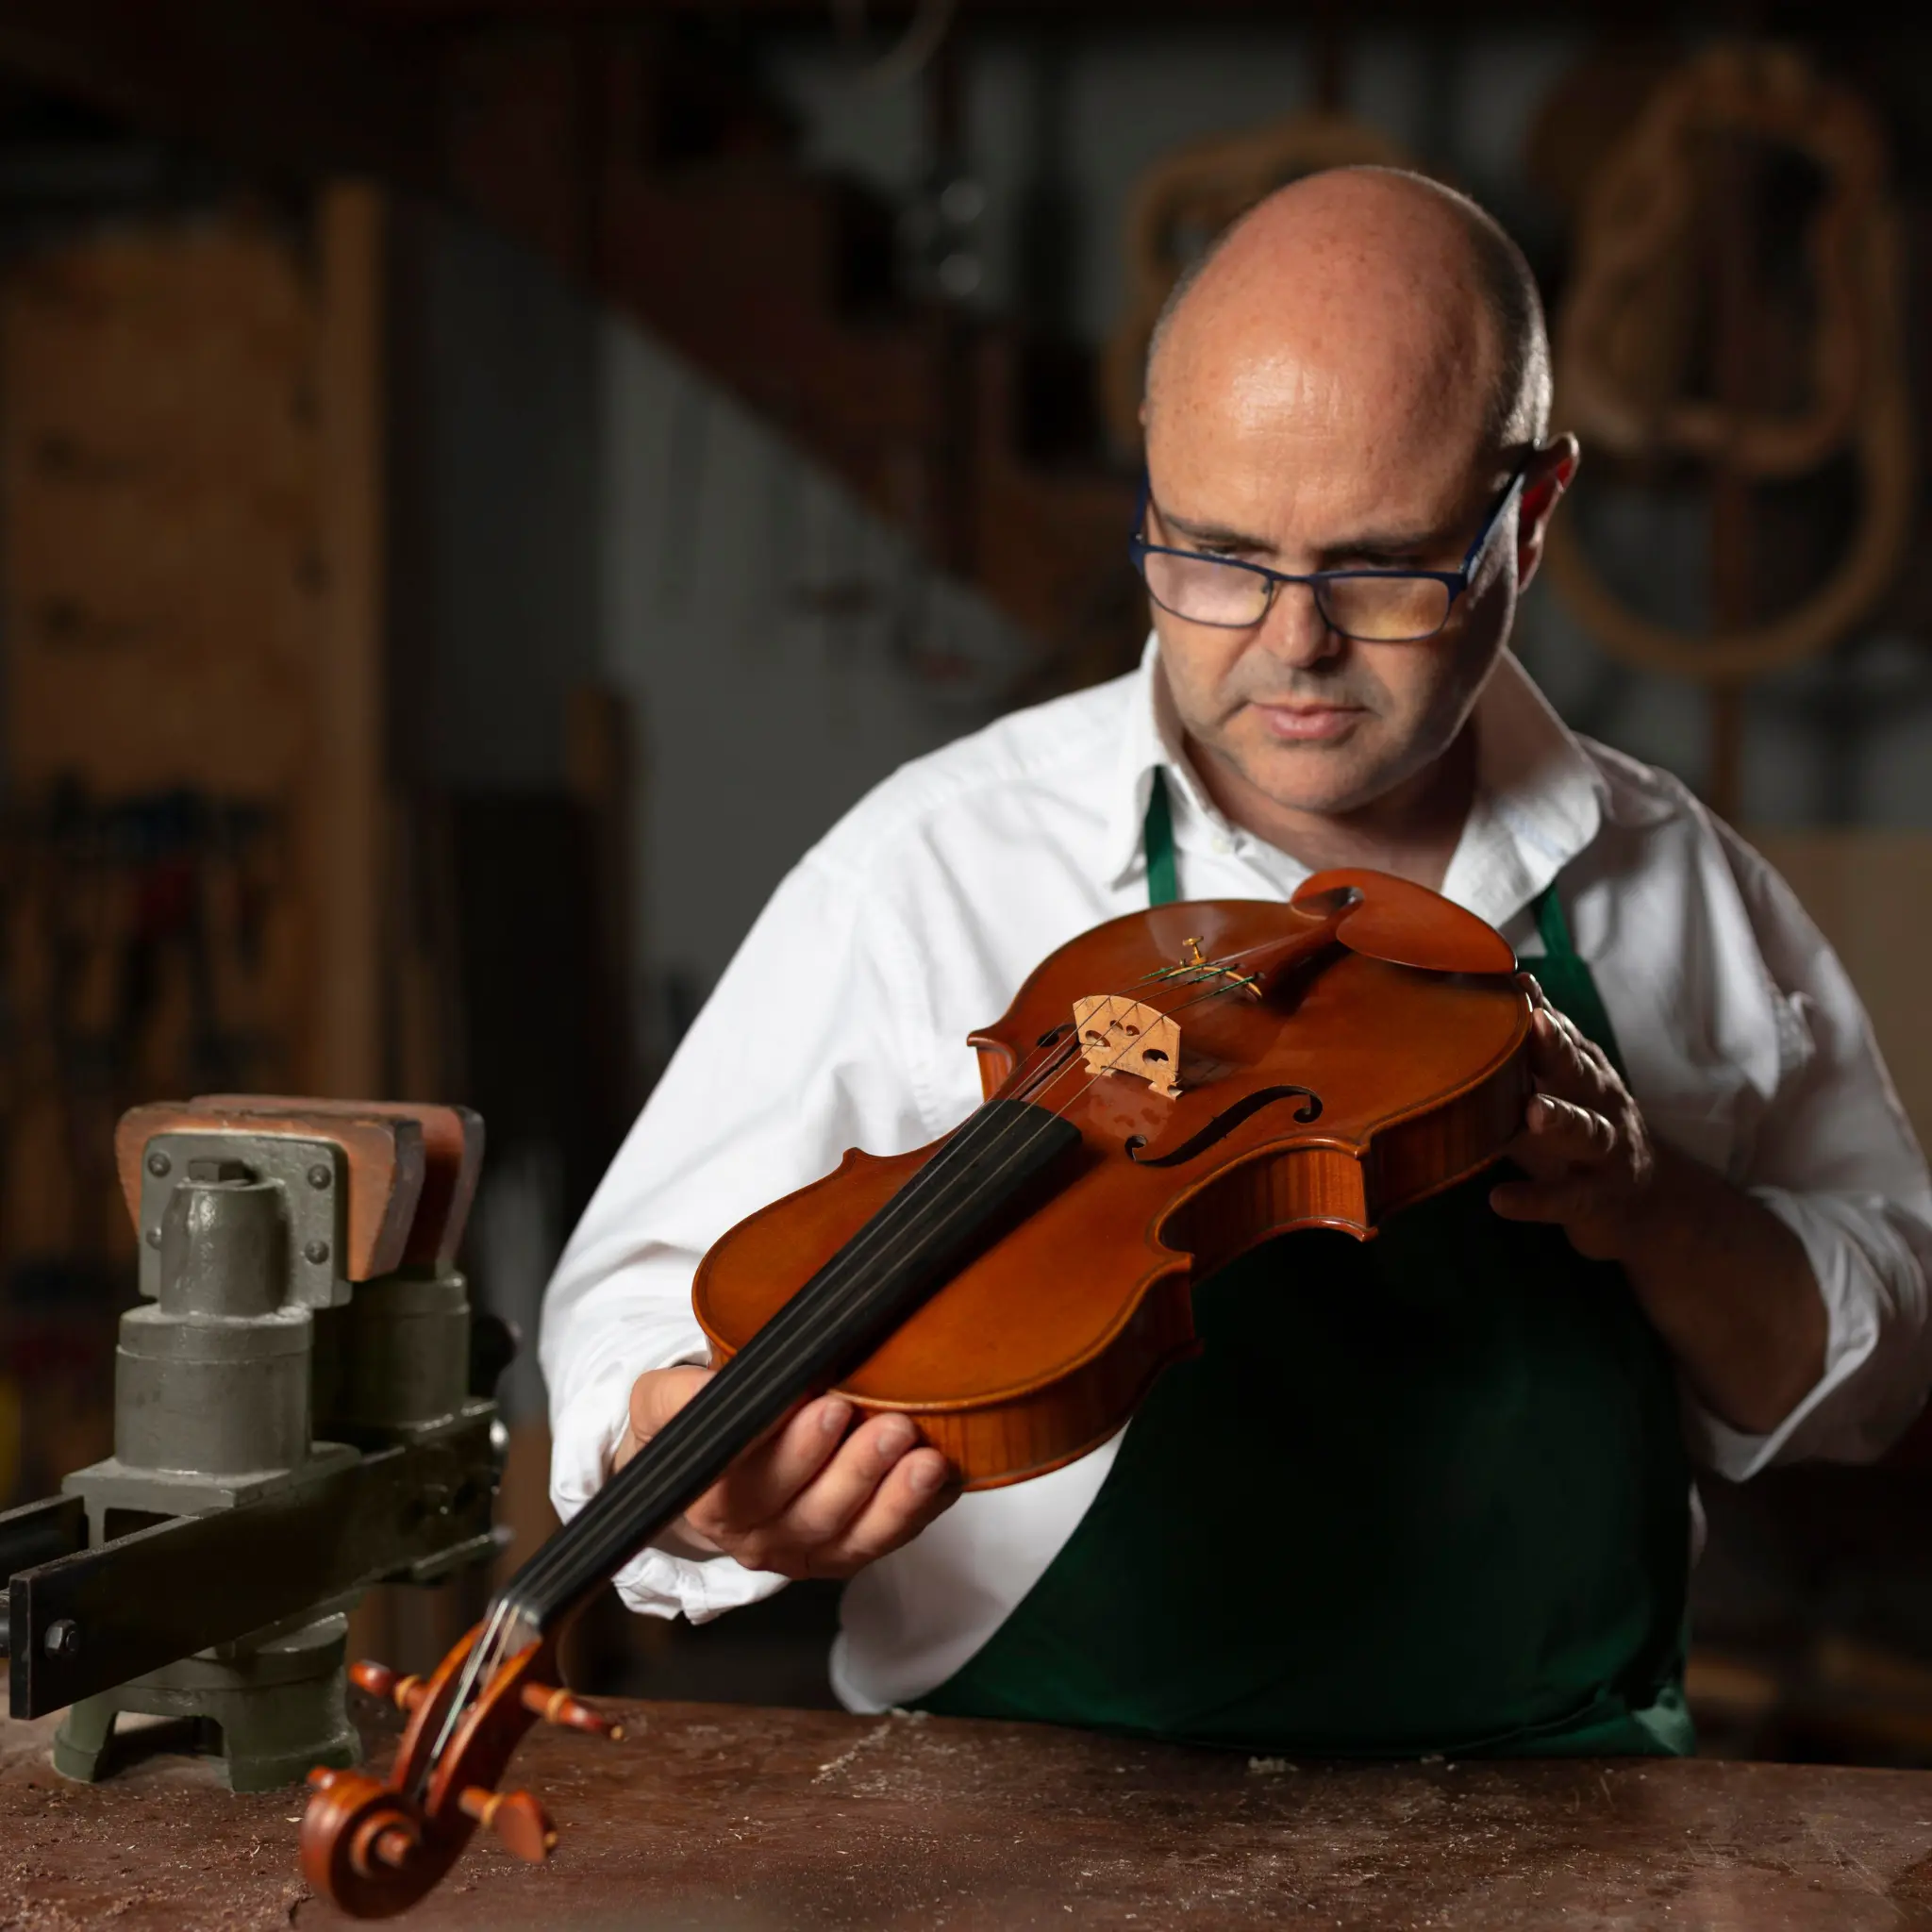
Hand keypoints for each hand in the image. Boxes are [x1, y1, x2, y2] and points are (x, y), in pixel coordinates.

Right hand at [616, 1366, 958, 1579]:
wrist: (712, 1467)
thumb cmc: (699, 1423)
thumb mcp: (665, 1399)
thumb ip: (678, 1395)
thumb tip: (712, 1390)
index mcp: (710, 1497)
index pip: (748, 1479)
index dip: (790, 1447)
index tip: (827, 1406)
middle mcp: (756, 1534)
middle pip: (808, 1514)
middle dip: (855, 1471)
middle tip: (893, 1427)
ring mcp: (804, 1549)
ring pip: (850, 1538)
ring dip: (894, 1502)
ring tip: (927, 1461)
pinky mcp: (842, 1554)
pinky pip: (882, 1544)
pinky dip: (917, 1515)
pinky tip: (944, 1481)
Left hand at [1489, 975, 1658, 1262]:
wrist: (1651, 1205)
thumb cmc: (1580, 1139)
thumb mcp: (1554, 1097)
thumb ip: (1515, 1067)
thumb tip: (1452, 1031)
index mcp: (1586, 1075)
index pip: (1564, 1035)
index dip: (1542, 1008)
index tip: (1516, 980)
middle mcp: (1602, 1105)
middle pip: (1579, 1070)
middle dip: (1556, 1044)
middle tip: (1533, 1021)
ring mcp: (1607, 1152)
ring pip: (1586, 1131)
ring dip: (1561, 1118)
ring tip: (1533, 1110)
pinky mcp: (1599, 1199)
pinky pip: (1568, 1198)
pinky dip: (1535, 1199)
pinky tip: (1500, 1200)